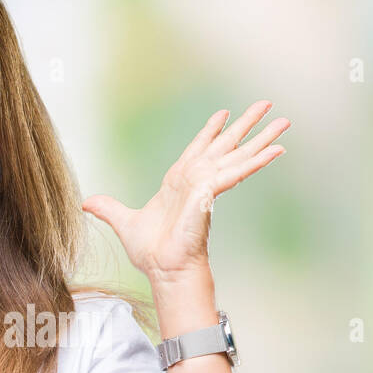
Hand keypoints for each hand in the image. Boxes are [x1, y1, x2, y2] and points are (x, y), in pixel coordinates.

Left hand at [81, 100, 289, 281]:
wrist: (163, 269)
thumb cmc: (151, 253)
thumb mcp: (124, 223)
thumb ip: (109, 209)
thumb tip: (87, 203)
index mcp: (179, 181)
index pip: (199, 148)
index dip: (210, 130)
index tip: (224, 114)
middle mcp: (197, 180)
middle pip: (226, 144)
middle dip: (246, 124)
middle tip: (267, 104)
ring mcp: (207, 186)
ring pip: (239, 155)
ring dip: (262, 137)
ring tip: (285, 121)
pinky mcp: (211, 194)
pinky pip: (237, 173)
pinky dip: (257, 161)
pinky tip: (277, 150)